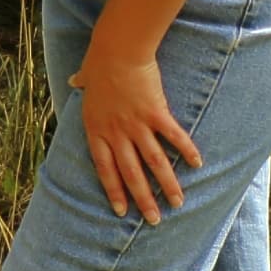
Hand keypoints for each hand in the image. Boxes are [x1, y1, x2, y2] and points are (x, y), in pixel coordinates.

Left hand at [73, 43, 200, 221]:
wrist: (118, 50)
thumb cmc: (100, 62)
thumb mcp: (86, 78)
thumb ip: (82, 84)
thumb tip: (74, 80)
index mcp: (97, 130)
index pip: (105, 169)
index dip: (114, 191)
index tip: (121, 211)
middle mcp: (117, 133)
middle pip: (131, 173)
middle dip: (143, 199)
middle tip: (154, 220)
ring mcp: (137, 125)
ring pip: (153, 162)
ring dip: (167, 184)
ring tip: (178, 203)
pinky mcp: (157, 114)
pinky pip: (173, 137)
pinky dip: (185, 150)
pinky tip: (196, 164)